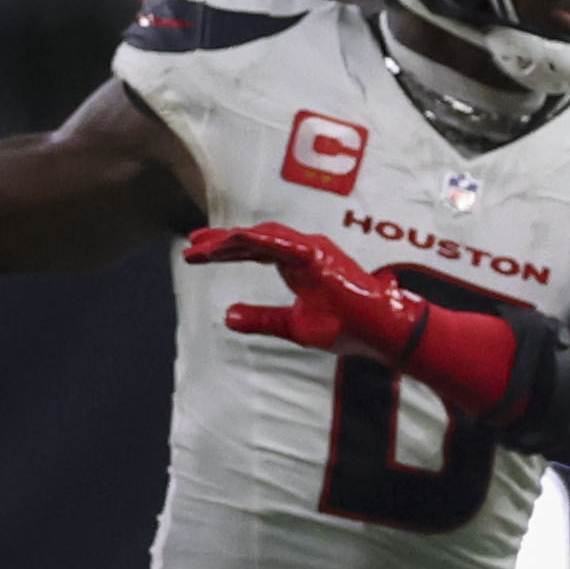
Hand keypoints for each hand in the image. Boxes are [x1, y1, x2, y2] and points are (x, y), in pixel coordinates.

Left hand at [185, 220, 419, 359]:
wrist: (378, 332)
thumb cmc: (346, 327)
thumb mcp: (291, 325)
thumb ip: (261, 318)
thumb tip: (227, 316)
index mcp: (298, 264)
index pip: (255, 250)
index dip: (225, 250)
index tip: (197, 255)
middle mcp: (304, 251)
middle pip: (254, 238)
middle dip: (220, 241)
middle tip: (191, 246)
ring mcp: (312, 250)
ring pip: (263, 237)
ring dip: (230, 240)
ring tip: (201, 248)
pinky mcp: (318, 256)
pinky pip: (281, 243)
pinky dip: (256, 240)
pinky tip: (232, 241)